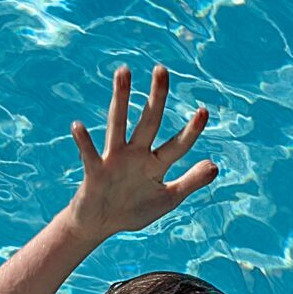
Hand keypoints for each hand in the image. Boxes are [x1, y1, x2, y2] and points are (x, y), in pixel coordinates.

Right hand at [65, 65, 217, 236]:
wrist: (99, 224)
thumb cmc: (133, 209)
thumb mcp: (167, 199)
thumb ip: (190, 182)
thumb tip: (215, 165)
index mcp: (155, 164)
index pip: (177, 144)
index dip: (190, 130)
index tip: (203, 110)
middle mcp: (135, 154)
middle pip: (148, 121)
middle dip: (156, 96)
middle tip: (161, 69)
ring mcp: (114, 160)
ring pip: (118, 124)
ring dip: (121, 98)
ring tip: (123, 72)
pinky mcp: (95, 171)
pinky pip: (89, 154)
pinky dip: (83, 142)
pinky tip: (78, 126)